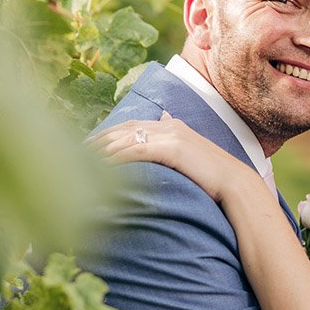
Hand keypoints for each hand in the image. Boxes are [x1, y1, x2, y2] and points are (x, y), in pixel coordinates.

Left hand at [89, 113, 259, 201]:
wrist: (235, 184)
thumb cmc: (212, 177)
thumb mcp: (190, 158)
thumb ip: (174, 146)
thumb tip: (163, 132)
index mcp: (171, 125)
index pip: (130, 125)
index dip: (107, 134)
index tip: (87, 146)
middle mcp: (169, 125)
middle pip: (123, 128)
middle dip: (98, 139)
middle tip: (74, 152)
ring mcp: (171, 135)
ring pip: (127, 137)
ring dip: (103, 149)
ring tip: (82, 161)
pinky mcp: (173, 148)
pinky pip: (137, 149)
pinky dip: (118, 157)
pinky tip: (103, 166)